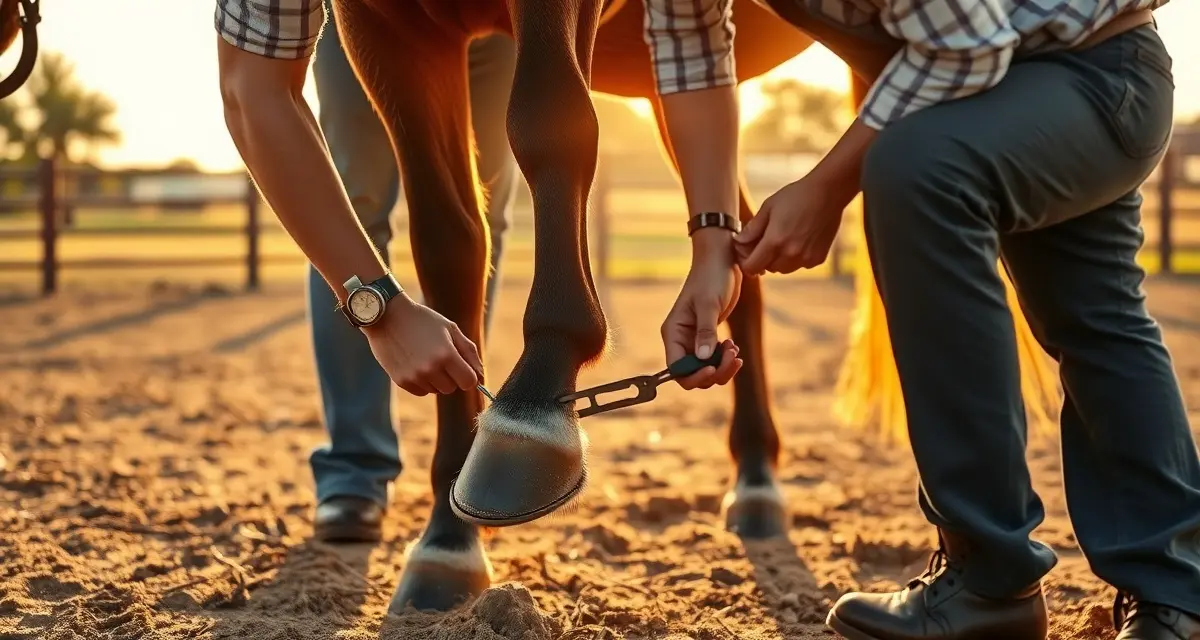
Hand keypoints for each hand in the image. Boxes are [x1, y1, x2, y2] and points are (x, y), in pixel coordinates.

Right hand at [361, 294, 482, 395]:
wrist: (387, 316)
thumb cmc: (423, 320)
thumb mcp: (450, 329)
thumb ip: (469, 352)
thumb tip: (481, 375)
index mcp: (446, 354)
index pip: (469, 382)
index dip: (468, 375)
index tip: (462, 366)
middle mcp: (431, 368)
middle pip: (452, 388)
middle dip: (451, 376)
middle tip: (441, 358)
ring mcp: (415, 376)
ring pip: (437, 390)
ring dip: (436, 379)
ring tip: (426, 357)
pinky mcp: (401, 381)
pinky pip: (421, 391)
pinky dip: (422, 382)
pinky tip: (415, 363)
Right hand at [661, 231, 744, 389]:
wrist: (722, 260)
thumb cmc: (711, 276)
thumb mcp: (709, 304)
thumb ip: (706, 332)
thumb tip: (703, 359)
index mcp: (673, 333)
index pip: (676, 368)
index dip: (693, 375)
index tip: (712, 367)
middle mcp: (680, 339)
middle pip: (692, 373)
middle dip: (713, 371)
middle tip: (732, 357)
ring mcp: (694, 340)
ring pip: (705, 369)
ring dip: (722, 366)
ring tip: (735, 350)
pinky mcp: (708, 336)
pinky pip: (714, 359)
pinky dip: (725, 359)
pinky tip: (734, 347)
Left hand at [734, 174, 850, 276]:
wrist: (828, 193)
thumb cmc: (796, 196)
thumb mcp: (768, 207)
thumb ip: (752, 228)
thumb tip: (739, 242)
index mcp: (775, 241)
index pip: (752, 267)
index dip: (746, 262)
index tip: (746, 253)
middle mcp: (790, 253)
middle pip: (768, 269)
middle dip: (763, 258)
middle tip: (764, 242)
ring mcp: (806, 258)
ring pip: (783, 269)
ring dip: (778, 260)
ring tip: (782, 239)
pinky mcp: (818, 258)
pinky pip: (799, 265)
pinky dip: (795, 258)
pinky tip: (798, 240)